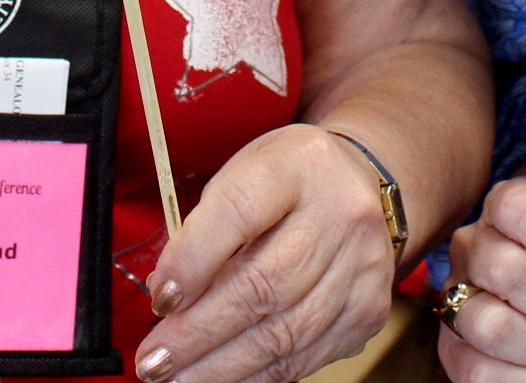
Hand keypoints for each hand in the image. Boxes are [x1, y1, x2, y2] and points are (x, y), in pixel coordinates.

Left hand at [134, 124, 399, 382]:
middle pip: (263, 284)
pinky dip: (258, 374)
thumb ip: (204, 230)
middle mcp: (341, 211)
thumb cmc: (284, 184)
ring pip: (285, 332)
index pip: (239, 212)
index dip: (194, 261)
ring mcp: (363, 264)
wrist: (357, 185)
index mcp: (298, 163)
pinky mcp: (370, 309)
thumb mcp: (241, 177)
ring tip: (178, 378)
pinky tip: (222, 377)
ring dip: (222, 365)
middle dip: (199, 332)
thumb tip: (168, 298)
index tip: (160, 299)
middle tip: (154, 361)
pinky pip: (307, 355)